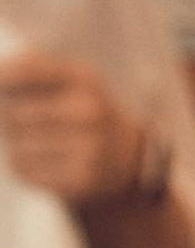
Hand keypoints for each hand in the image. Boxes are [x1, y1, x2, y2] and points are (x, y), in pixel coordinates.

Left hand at [0, 53, 145, 205]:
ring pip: (17, 145)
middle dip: (7, 117)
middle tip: (19, 120)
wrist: (129, 155)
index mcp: (84, 80)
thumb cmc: (85, 109)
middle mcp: (88, 113)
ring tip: (34, 142)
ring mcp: (89, 150)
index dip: (2, 79)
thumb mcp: (71, 78)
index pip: (23, 73)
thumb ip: (32, 65)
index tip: (1, 86)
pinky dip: (24, 165)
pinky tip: (40, 161)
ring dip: (15, 144)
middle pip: (13, 113)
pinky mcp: (82, 181)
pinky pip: (26, 171)